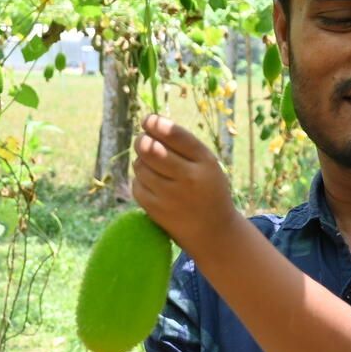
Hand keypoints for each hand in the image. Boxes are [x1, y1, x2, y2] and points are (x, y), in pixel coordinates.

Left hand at [132, 115, 238, 253]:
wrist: (213, 232)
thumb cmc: (207, 189)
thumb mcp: (207, 165)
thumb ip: (183, 146)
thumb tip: (149, 124)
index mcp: (205, 162)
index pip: (176, 136)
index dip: (157, 125)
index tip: (148, 120)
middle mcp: (188, 178)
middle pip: (151, 149)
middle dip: (142, 140)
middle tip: (143, 140)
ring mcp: (171, 196)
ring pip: (140, 166)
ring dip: (141, 161)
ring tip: (153, 166)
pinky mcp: (156, 210)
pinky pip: (137, 185)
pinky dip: (139, 180)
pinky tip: (151, 183)